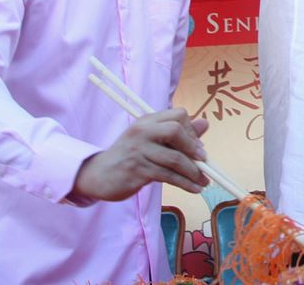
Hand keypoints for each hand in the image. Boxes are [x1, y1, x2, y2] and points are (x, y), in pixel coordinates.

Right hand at [71, 108, 209, 201]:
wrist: (99, 175)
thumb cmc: (131, 156)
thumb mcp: (152, 140)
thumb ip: (178, 133)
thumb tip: (205, 123)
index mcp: (148, 120)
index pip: (178, 115)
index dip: (191, 130)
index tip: (197, 146)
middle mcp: (142, 132)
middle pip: (175, 131)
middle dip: (193, 148)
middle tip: (204, 161)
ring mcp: (138, 150)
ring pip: (174, 158)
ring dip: (194, 172)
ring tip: (204, 182)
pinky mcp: (137, 170)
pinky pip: (167, 176)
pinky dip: (185, 183)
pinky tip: (194, 188)